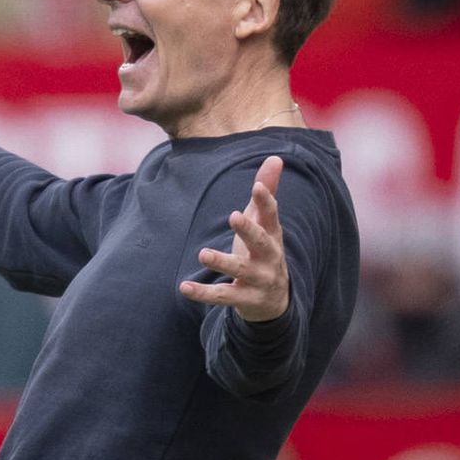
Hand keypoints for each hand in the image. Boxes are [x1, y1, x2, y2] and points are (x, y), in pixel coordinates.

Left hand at [182, 156, 290, 321]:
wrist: (275, 302)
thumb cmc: (264, 252)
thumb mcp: (266, 224)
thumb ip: (267, 192)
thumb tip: (275, 157)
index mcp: (273, 235)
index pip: (271, 216)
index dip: (266, 201)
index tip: (257, 187)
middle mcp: (269, 257)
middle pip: (261, 242)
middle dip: (248, 230)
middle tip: (234, 216)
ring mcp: (258, 280)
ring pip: (240, 270)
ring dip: (222, 261)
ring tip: (203, 253)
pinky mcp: (244, 299)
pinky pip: (223, 296)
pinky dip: (203, 293)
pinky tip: (184, 287)